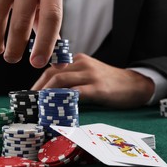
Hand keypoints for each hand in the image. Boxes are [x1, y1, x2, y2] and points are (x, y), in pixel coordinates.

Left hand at [31, 53, 154, 108]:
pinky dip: (64, 99)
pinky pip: (77, 92)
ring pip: (61, 81)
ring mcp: (90, 74)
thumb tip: (51, 95)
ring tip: (38, 106)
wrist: (135, 84)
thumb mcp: (89, 74)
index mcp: (77, 60)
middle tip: (31, 103)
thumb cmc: (109, 82)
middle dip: (39, 89)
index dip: (39, 82)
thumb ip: (72, 79)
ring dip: (46, 94)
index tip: (31, 95)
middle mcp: (82, 63)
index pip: (52, 69)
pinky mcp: (99, 87)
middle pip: (53, 74)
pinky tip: (56, 106)